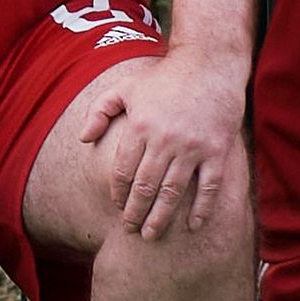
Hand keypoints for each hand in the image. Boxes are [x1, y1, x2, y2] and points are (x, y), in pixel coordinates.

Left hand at [62, 45, 251, 244]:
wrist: (210, 65)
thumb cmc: (164, 77)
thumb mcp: (126, 87)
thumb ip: (100, 110)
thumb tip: (82, 138)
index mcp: (139, 126)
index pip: (123, 171)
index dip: (119, 194)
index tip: (118, 207)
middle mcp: (164, 140)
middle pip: (145, 188)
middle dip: (135, 213)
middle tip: (130, 231)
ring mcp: (192, 148)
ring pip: (173, 193)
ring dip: (161, 218)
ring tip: (152, 235)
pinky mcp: (217, 151)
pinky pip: (208, 187)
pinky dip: (201, 209)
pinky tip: (192, 225)